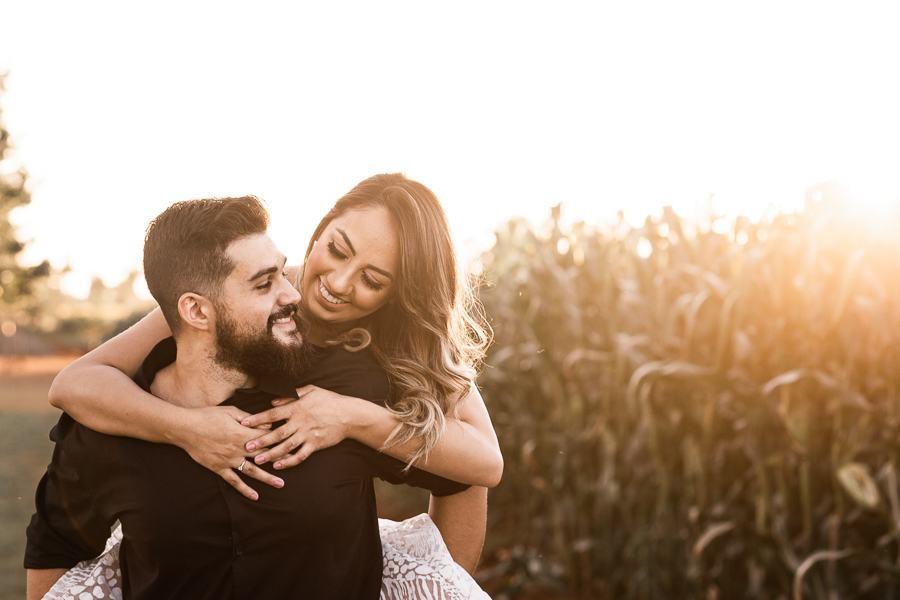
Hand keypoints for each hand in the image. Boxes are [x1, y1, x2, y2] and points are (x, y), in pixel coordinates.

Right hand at [178, 405, 283, 499]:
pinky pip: (234, 481)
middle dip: (280, 459)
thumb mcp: (231, 412)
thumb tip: (267, 424)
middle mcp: (238, 449)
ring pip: (252, 471)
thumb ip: (250, 419)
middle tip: (294, 464)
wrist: (185, 428)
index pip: (267, 438)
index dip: (280, 440)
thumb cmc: (208, 416)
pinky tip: (255, 496)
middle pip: (264, 455)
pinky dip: (245, 489)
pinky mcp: (219, 468)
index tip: (292, 443)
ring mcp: (229, 460)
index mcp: (243, 433)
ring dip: (267, 478)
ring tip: (280, 484)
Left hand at [241, 385, 357, 468]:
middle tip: (246, 446)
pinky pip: (300, 455)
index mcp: (298, 407)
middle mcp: (301, 421)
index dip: (257, 418)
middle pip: (276, 433)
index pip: (273, 414)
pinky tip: (278, 465)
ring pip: (286, 446)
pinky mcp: (316, 444)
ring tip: (257, 460)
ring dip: (271, 453)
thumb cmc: (330, 400)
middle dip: (260, 440)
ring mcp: (308, 434)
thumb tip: (273, 402)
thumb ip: (291, 395)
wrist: (350, 414)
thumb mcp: (311, 390)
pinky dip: (289, 461)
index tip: (243, 423)